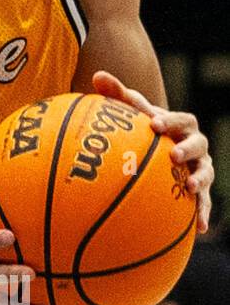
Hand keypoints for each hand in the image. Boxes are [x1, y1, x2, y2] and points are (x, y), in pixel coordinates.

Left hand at [92, 71, 212, 230]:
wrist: (162, 150)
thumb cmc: (144, 130)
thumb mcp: (132, 113)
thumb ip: (117, 94)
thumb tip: (98, 75)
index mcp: (179, 125)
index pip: (179, 119)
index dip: (168, 120)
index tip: (153, 124)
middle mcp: (194, 145)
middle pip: (198, 143)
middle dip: (187, 148)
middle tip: (172, 155)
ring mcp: (199, 168)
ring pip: (206, 172)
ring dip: (200, 179)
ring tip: (190, 188)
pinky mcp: (200, 191)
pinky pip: (204, 202)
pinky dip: (203, 214)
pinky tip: (201, 229)